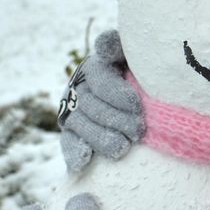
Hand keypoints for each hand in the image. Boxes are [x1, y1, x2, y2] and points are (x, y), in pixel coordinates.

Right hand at [57, 30, 144, 171]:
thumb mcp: (133, 57)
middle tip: (139, 130)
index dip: (117, 92)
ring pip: (80, 123)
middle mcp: (80, 85)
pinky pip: (68, 141)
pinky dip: (74, 152)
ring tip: (124, 147)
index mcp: (96, 65)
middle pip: (92, 103)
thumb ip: (118, 47)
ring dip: (101, 137)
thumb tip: (103, 46)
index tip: (137, 105)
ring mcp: (72, 109)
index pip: (101, 77)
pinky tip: (83, 162)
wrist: (137, 98)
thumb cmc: (141, 74)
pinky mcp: (71, 131)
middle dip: (116, 118)